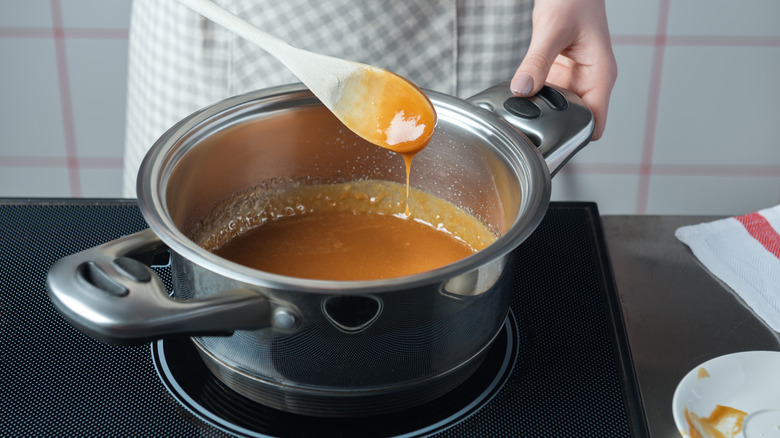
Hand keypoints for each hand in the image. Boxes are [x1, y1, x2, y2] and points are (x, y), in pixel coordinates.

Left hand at [510, 0, 617, 139]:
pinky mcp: (559, 72)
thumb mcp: (552, 31)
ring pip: (558, 108)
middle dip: (552, 125)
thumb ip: (537, 61)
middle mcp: (589, 79)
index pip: (594, 121)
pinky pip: (547, 92)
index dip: (575, 136)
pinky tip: (521, 94)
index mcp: (600, 74)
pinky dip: (535, 96)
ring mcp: (574, 77)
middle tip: (527, 127)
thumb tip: (523, 88)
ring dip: (541, 111)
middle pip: (574, 119)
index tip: (552, 142)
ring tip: (521, 111)